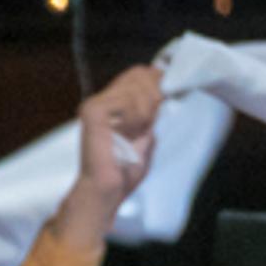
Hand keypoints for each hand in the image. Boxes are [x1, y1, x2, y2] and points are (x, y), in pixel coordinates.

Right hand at [59, 66, 165, 228]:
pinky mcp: (93, 110)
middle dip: (156, 94)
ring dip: (146, 113)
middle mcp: (104, 99)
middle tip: (153, 119)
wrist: (108, 189)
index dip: (157, 79)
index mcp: (114, 105)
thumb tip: (164, 98)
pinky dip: (135, 119)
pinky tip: (128, 132)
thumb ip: (151, 119)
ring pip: (136, 90)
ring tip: (136, 133)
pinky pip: (126, 102)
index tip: (172, 90)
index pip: (136, 76)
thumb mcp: (147, 140)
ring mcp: (97, 103)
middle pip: (138, 75)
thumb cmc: (124, 171)